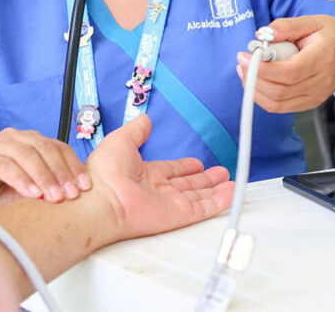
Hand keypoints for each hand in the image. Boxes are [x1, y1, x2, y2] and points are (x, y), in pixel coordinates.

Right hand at [0, 128, 89, 208]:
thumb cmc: (1, 199)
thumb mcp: (34, 190)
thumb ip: (53, 183)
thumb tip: (82, 190)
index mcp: (29, 141)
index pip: (58, 147)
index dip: (73, 165)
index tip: (86, 186)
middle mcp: (13, 138)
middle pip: (44, 148)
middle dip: (61, 172)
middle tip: (72, 194)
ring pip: (27, 155)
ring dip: (44, 176)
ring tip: (55, 197)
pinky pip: (5, 166)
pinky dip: (22, 180)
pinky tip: (33, 194)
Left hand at [86, 115, 233, 241]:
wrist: (101, 199)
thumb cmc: (104, 173)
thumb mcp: (121, 140)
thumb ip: (136, 131)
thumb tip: (144, 119)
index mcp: (145, 174)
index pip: (171, 170)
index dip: (185, 167)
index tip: (197, 164)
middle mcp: (158, 190)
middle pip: (188, 185)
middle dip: (206, 180)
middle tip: (221, 174)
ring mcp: (168, 204)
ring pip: (198, 198)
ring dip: (216, 191)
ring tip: (232, 185)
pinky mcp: (176, 215)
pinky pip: (202, 209)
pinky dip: (218, 203)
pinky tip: (230, 196)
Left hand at [235, 15, 334, 113]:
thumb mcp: (315, 21)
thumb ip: (288, 26)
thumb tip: (262, 34)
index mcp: (323, 58)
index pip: (289, 72)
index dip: (262, 68)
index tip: (245, 55)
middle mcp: (321, 82)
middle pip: (280, 90)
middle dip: (253, 78)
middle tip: (242, 61)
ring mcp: (316, 96)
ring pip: (277, 103)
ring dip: (254, 89)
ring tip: (245, 70)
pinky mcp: (309, 103)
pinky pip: (280, 107)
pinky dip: (263, 97)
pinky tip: (256, 81)